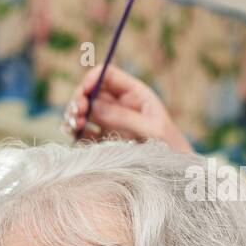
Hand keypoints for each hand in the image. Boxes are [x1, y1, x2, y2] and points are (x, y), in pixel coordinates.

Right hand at [62, 63, 191, 153]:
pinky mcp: (103, 137)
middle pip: (91, 91)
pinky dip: (74, 129)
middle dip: (79, 98)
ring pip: (84, 109)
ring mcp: (110, 120)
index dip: (93, 78)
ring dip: (74, 113)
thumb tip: (94, 106)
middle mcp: (120, 104)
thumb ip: (124, 117)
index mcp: (134, 94)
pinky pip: (84, 129)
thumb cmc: (168, 146)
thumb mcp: (151, 130)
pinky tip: (73, 133)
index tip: (85, 90)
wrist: (172, 170)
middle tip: (77, 112)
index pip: (108, 75)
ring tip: (74, 124)